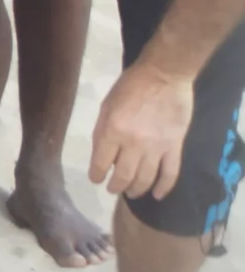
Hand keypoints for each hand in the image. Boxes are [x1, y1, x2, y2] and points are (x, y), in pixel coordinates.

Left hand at [89, 60, 191, 199]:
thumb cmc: (130, 86)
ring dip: (136, 190)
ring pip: (146, 178)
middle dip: (116, 186)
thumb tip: (101, 155)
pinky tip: (157, 195)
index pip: (101, 162)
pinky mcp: (175, 147)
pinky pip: (170, 173)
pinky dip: (164, 187)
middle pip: (124, 175)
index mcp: (113, 130)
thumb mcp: (106, 105)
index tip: (96, 179)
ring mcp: (157, 147)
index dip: (96, 175)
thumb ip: (102, 131)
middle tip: (113, 189)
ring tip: (131, 193)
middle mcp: (134, 143)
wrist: (165, 76)